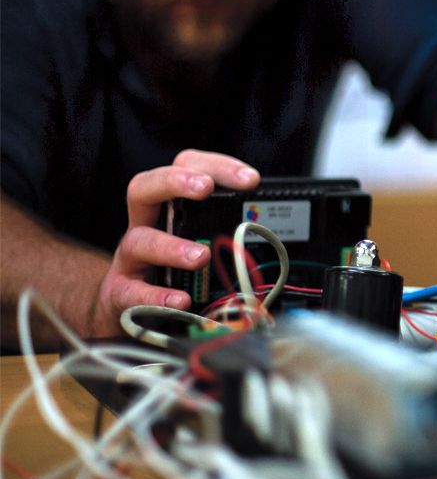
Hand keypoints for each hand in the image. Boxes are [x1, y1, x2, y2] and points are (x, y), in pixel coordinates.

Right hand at [90, 150, 259, 336]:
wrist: (132, 311)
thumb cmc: (175, 268)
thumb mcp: (203, 239)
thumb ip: (227, 227)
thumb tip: (273, 224)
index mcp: (169, 206)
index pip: (185, 168)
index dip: (216, 167)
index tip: (250, 179)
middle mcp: (146, 225)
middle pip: (144, 188)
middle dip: (175, 182)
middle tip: (205, 189)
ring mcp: (131, 259)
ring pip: (139, 241)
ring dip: (172, 247)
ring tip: (201, 256)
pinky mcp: (121, 293)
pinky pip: (132, 291)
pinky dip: (158, 296)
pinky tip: (181, 299)